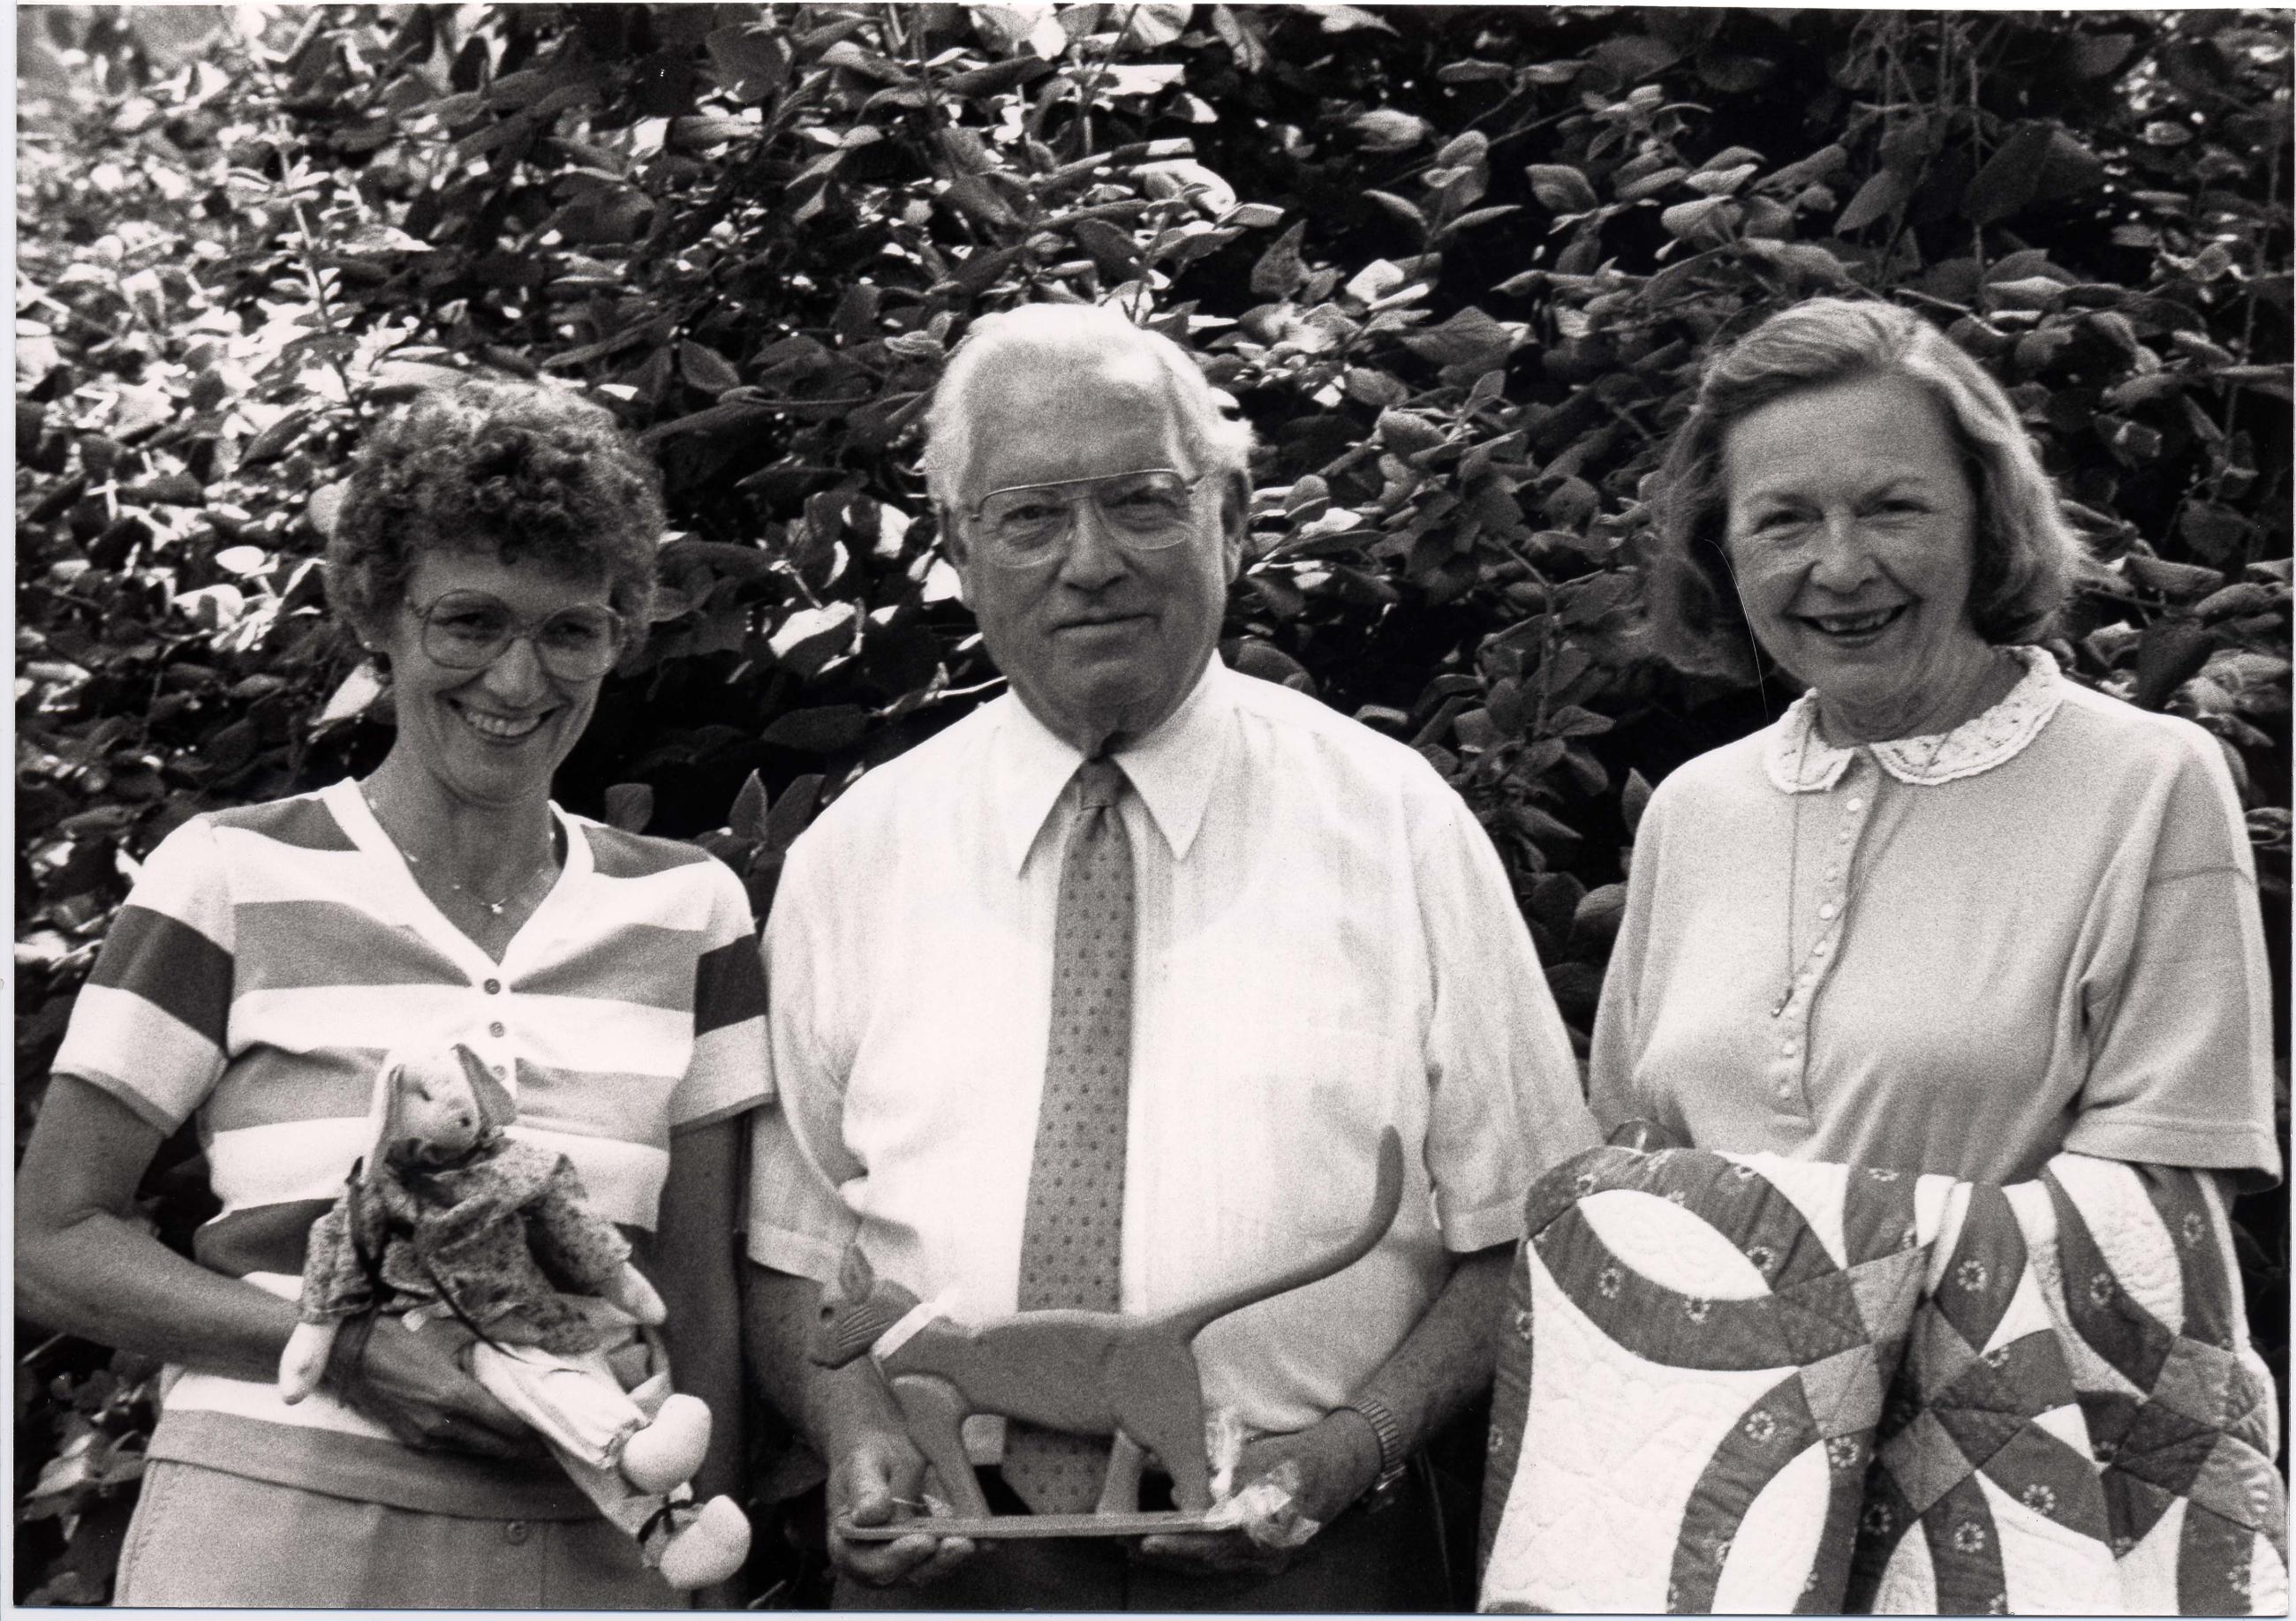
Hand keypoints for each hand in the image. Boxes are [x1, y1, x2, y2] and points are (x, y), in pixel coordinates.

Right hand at [335, 1315, 540, 1458]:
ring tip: (523, 1434)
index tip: (553, 1424)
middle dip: (523, 1444)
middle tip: (546, 1436)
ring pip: (475, 1450)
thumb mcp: (451, 1330)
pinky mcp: (411, 1438)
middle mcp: (441, 1424)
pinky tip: (487, 1432)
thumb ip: (496, 1337)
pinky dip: (475, 1443)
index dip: (533, 1429)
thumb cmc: (402, 1334)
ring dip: (500, 1445)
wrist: (350, 1350)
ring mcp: (424, 1436)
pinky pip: (453, 1448)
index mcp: (454, 1396)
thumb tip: (535, 1336)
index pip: (507, 1425)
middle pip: (496, 1446)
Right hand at [824, 1418, 974, 1589]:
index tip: (921, 1541)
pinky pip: (949, 1553)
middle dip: (937, 1560)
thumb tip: (870, 1514)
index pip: (870, 1563)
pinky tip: (992, 1538)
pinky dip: (971, 1547)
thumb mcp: (860, 1464)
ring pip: (933, 1567)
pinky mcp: (931, 1550)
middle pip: (907, 1572)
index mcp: (848, 1547)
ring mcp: (906, 1559)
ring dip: (957, 1556)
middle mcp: (877, 1561)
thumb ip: (864, 1488)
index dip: (896, 1557)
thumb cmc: (866, 1461)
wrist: (881, 1455)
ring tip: (981, 1539)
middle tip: (961, 1542)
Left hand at [1133, 1410, 1382, 1577]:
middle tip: (1128, 1545)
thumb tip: (1174, 1497)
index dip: (1176, 1543)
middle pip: (1206, 1560)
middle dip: (1166, 1554)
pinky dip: (1197, 1557)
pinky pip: (1224, 1564)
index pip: (1211, 1541)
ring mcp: (1266, 1560)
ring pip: (1212, 1565)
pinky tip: (1173, 1548)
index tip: (1146, 1540)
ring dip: (1177, 1557)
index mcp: (1264, 1526)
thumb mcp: (1252, 1461)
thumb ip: (1214, 1481)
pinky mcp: (1265, 1559)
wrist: (1336, 1470)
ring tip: (1140, 1547)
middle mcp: (1264, 1551)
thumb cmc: (1293, 1460)